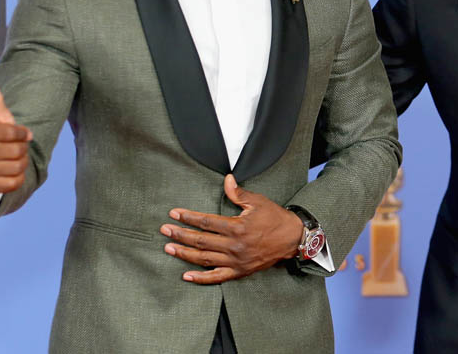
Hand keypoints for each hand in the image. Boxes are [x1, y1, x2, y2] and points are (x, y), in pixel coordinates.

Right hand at [0, 77, 31, 195]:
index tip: (23, 134)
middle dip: (23, 149)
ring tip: (13, 160)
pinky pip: (13, 183)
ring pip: (17, 167)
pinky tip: (10, 173)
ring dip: (21, 164)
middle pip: (17, 151)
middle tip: (16, 149)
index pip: (12, 133)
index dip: (22, 134)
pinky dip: (18, 179)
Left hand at [160, 174, 304, 283]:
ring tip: (169, 248)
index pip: (206, 222)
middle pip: (201, 240)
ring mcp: (236, 261)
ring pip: (204, 259)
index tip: (174, 214)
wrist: (293, 239)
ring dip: (185, 254)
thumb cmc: (275, 218)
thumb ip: (239, 193)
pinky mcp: (240, 271)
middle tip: (164, 230)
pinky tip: (186, 275)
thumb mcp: (258, 202)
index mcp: (237, 227)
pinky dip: (201, 278)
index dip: (188, 217)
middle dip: (180, 235)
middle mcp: (234, 246)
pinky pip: (217, 277)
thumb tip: (227, 179)